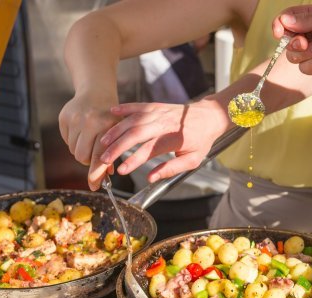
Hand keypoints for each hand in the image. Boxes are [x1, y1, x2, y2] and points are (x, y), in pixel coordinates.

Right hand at [59, 91, 119, 189]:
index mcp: (106, 127)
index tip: (94, 186)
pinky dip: (74, 141)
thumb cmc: (111, 116)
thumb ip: (112, 153)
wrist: (96, 91)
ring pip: (73, 150)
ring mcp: (74, 120)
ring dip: (81, 150)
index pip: (99, 156)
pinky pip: (66, 141)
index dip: (96, 174)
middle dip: (88, 160)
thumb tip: (106, 175)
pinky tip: (81, 131)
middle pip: (82, 157)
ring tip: (89, 139)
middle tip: (95, 152)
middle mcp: (89, 123)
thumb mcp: (118, 132)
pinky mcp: (63, 118)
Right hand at [98, 100, 226, 182]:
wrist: (209, 116)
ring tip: (102, 142)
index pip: (149, 150)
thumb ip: (171, 169)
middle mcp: (164, 123)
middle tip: (104, 159)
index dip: (134, 161)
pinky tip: (111, 112)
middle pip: (136, 134)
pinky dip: (123, 108)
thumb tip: (151, 178)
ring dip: (116, 131)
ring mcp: (159, 112)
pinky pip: (137, 106)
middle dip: (117, 147)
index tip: (121, 170)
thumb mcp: (192, 160)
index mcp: (173, 138)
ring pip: (133, 120)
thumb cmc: (201, 140)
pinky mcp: (156, 106)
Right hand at [272, 4, 311, 79]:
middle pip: (287, 38)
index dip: (279, 24)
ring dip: (307, 54)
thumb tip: (283, 20)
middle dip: (293, 42)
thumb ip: (308, 20)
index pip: (287, 17)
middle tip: (304, 43)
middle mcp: (311, 33)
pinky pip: (304, 68)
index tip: (278, 31)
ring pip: (293, 55)